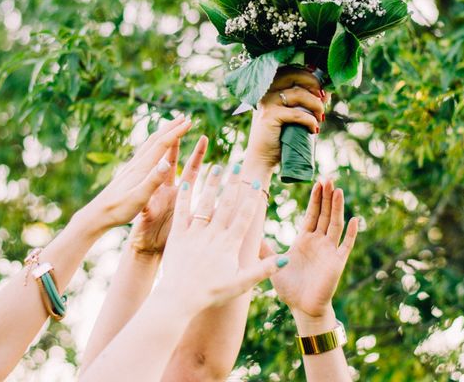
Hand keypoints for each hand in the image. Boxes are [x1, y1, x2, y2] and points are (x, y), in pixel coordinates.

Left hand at [75, 115, 191, 232]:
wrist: (97, 214)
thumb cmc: (119, 209)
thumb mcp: (139, 198)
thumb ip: (153, 180)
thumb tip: (167, 162)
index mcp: (142, 168)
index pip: (162, 144)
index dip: (176, 132)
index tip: (189, 122)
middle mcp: (137, 163)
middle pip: (156, 139)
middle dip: (171, 127)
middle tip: (184, 117)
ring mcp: (132, 167)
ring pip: (149, 144)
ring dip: (162, 133)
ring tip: (171, 126)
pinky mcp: (128, 173)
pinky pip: (145, 152)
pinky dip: (154, 144)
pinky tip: (153, 148)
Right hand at [127, 136, 207, 255]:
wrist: (149, 249)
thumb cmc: (172, 237)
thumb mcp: (194, 223)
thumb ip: (209, 212)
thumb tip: (232, 205)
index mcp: (179, 192)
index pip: (190, 168)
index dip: (197, 154)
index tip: (205, 136)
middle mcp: (165, 191)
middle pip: (169, 165)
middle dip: (173, 147)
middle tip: (176, 129)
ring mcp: (154, 199)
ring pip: (154, 178)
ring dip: (158, 165)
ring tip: (160, 151)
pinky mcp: (145, 214)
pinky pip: (144, 204)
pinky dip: (144, 199)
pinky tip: (145, 190)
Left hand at [156, 163, 286, 314]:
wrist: (179, 299)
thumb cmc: (211, 294)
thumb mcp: (241, 284)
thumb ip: (263, 269)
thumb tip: (286, 259)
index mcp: (229, 245)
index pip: (244, 216)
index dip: (250, 198)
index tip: (255, 182)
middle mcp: (213, 235)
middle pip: (225, 204)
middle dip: (233, 183)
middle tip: (237, 165)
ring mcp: (195, 234)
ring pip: (205, 203)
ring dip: (211, 184)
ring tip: (216, 167)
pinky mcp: (178, 236)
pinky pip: (182, 213)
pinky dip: (184, 197)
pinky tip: (186, 182)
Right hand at [245, 67, 326, 168]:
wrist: (263, 157)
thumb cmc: (280, 135)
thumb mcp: (293, 114)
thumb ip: (305, 102)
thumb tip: (326, 92)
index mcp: (269, 88)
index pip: (290, 71)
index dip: (309, 76)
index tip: (322, 89)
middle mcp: (266, 91)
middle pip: (293, 75)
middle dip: (313, 83)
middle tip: (323, 98)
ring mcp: (266, 103)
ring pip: (298, 94)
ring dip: (315, 105)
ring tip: (320, 117)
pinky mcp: (269, 116)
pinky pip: (296, 114)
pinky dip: (309, 120)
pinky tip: (314, 129)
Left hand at [261, 179, 357, 323]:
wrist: (302, 308)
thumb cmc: (289, 288)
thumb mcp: (273, 263)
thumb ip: (265, 248)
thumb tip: (251, 234)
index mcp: (304, 240)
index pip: (312, 214)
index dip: (315, 198)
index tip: (318, 182)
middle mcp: (318, 242)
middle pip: (324, 214)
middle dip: (326, 196)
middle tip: (329, 178)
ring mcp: (329, 251)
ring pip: (334, 224)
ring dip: (337, 208)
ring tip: (338, 190)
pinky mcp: (336, 262)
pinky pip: (345, 245)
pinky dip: (350, 233)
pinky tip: (355, 219)